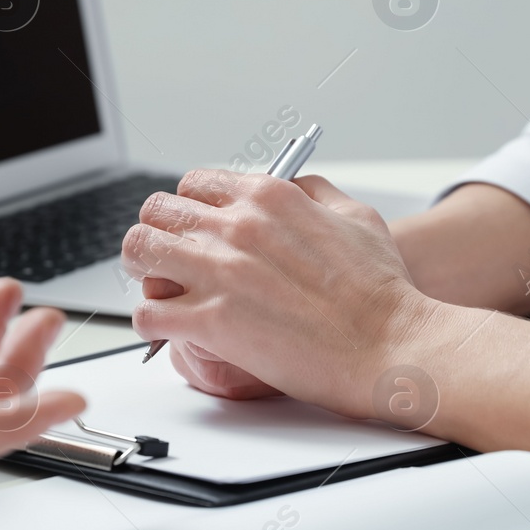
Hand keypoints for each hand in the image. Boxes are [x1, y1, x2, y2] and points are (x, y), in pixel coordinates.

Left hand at [122, 170, 428, 418]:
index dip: (188, 208)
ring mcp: (219, 273)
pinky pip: (147, 314)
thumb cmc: (381, 291)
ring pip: (139, 252)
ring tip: (160, 290)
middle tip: (166, 259)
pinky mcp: (210, 322)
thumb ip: (314, 193)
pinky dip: (150, 323)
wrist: (390, 345)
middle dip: (158, 234)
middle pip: (157, 211)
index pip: (194, 184)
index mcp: (268, 196)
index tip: (193, 230)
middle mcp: (236, 227)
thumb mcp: (356, 216)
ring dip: (143, 271)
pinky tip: (169, 329)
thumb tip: (292, 185)